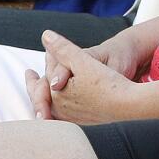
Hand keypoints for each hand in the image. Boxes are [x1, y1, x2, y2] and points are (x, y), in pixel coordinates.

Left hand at [25, 30, 145, 123]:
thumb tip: (45, 35)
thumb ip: (62, 48)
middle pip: (45, 98)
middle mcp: (62, 110)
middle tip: (31, 79)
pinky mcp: (87, 123)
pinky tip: (65, 108)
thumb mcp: (83, 60)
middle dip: (37, 88)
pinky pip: (66, 117)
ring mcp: (74, 118)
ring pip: (54, 108)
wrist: (130, 105)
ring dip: (48, 98)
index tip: (29, 72)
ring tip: (47, 92)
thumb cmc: (107, 82)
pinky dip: (60, 109)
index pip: (41, 83)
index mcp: (57, 94)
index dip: (35, 76)